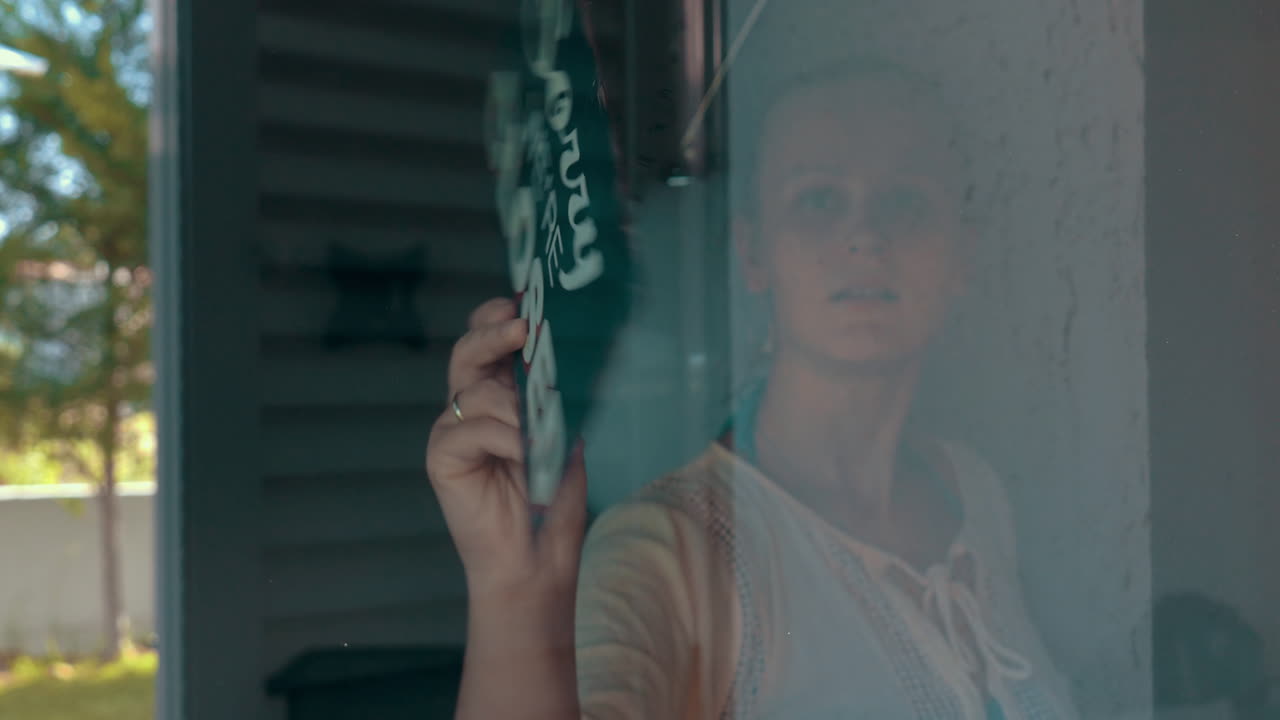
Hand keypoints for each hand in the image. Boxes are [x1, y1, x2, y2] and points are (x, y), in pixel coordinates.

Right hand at [426, 298, 588, 599]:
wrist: (537, 560)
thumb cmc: (553, 502)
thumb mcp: (566, 438)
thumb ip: (555, 399)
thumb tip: (564, 353)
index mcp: (498, 397)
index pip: (487, 344)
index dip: (496, 319)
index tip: (522, 303)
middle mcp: (470, 409)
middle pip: (468, 354)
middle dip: (493, 333)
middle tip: (521, 325)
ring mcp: (452, 432)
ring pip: (476, 392)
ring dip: (517, 407)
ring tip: (543, 435)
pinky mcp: (440, 458)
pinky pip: (470, 430)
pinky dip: (505, 438)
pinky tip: (526, 455)